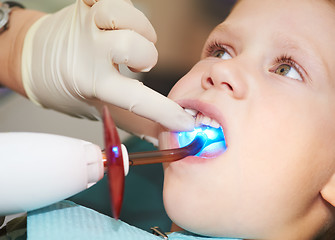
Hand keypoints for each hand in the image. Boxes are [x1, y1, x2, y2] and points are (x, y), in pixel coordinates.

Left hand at [21, 0, 193, 130]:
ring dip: (140, 28)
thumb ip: (134, 123)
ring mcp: (87, 25)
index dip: (165, 113)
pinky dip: (123, 6)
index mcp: (93, 84)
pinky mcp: (87, 4)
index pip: (136, 100)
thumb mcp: (99, 108)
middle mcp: (90, 53)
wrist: (35, 59)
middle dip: (147, 56)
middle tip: (138, 64)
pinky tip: (120, 20)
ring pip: (125, 16)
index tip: (184, 122)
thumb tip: (162, 136)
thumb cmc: (69, 87)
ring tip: (133, 38)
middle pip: (133, 47)